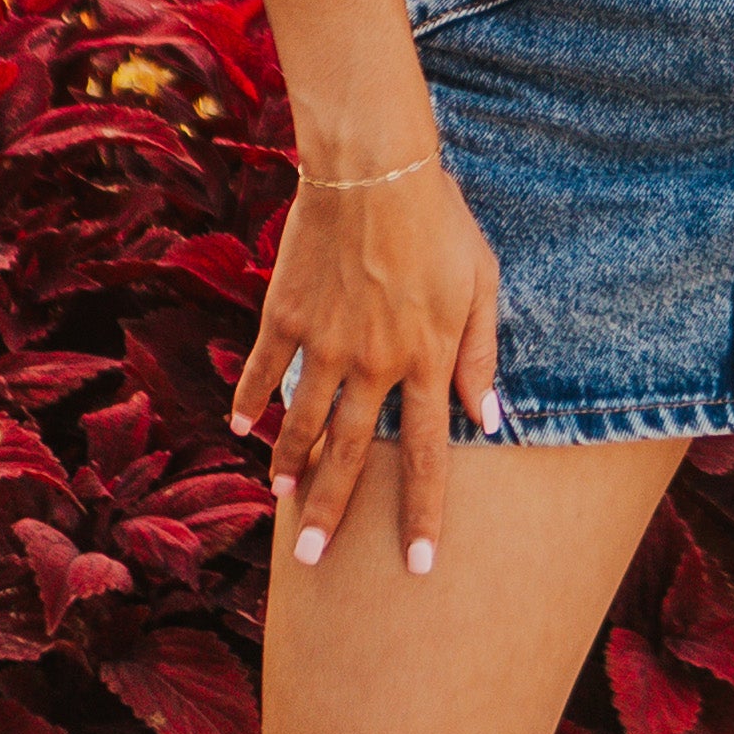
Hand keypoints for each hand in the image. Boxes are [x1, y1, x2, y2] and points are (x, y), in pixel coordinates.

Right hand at [231, 163, 502, 577]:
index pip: (426, 459)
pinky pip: (263, 368)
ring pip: (303, 421)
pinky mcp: (286, 313)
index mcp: (424, 361)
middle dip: (336, 515)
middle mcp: (373, 364)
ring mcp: (324, 341)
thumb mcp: (482, 283)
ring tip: (284, 502)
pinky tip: (243, 428)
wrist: (373, 167)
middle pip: (352, 456)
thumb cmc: (439, 219)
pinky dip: (251, 399)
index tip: (417, 567)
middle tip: (316, 560)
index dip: (421, 516)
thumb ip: (480, 355)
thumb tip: (490, 420)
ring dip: (292, 466)